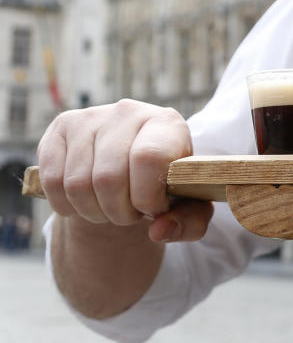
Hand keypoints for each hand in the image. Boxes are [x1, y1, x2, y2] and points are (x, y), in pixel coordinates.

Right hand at [37, 99, 212, 242]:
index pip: (148, 159)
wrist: (134, 168)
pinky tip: (87, 202)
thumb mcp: (189, 206)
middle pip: (109, 177)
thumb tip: (159, 230)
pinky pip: (53, 181)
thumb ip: (189, 222)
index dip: (148, 197)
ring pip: (78, 184)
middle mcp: (129, 112)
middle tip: (132, 214)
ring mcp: (91, 117)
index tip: (154, 209)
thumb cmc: (166, 186)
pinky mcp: (61, 127)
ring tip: (112, 208)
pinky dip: (68, 206)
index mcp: (168, 123)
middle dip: (120, 212)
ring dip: (95, 212)